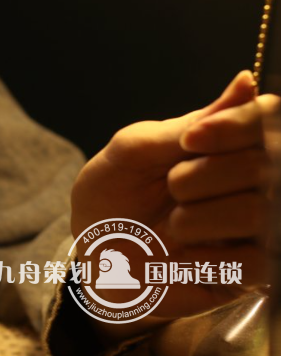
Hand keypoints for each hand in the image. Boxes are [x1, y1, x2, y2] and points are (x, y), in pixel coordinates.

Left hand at [70, 70, 279, 341]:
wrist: (92, 256)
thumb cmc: (113, 195)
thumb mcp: (135, 151)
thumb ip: (187, 125)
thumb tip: (246, 81)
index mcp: (228, 141)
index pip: (265, 117)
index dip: (233, 126)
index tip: (190, 142)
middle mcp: (253, 180)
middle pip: (262, 164)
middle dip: (200, 176)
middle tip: (171, 188)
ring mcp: (257, 227)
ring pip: (255, 212)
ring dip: (196, 219)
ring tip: (172, 225)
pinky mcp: (253, 273)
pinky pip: (255, 261)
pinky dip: (206, 258)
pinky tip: (184, 258)